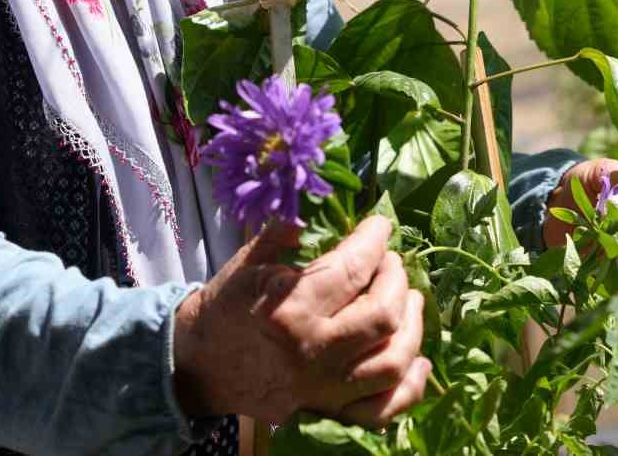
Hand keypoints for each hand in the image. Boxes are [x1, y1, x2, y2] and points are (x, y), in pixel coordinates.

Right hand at [173, 215, 430, 427]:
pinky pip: (383, 409)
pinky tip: (416, 359)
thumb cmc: (226, 307)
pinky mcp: (327, 411)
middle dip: (397, 278)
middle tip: (390, 262)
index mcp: (289, 310)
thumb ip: (282, 233)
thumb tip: (314, 205)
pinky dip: (409, 387)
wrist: (200, 367)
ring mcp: (323, 388)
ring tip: (410, 299)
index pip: (353, 269)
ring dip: (412, 325)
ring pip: (392, 362)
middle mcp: (312, 352)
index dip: (375, 240)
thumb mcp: (248, 263)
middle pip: (383, 315)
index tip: (380, 225)